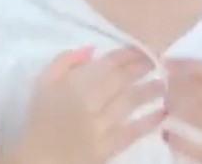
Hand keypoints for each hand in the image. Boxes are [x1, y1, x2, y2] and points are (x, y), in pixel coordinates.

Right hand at [14, 46, 165, 163]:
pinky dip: (147, 123)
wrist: (37, 159)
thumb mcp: (43, 84)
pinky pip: (130, 133)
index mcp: (74, 84)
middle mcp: (90, 101)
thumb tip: (91, 49)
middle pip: (120, 80)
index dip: (127, 55)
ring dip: (148, 92)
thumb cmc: (38, 121)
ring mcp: (100, 125)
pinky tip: (161, 114)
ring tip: (164, 85)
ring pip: (128, 103)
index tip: (142, 49)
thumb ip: (63, 63)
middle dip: (141, 69)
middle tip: (159, 62)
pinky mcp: (107, 148)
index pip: (106, 64)